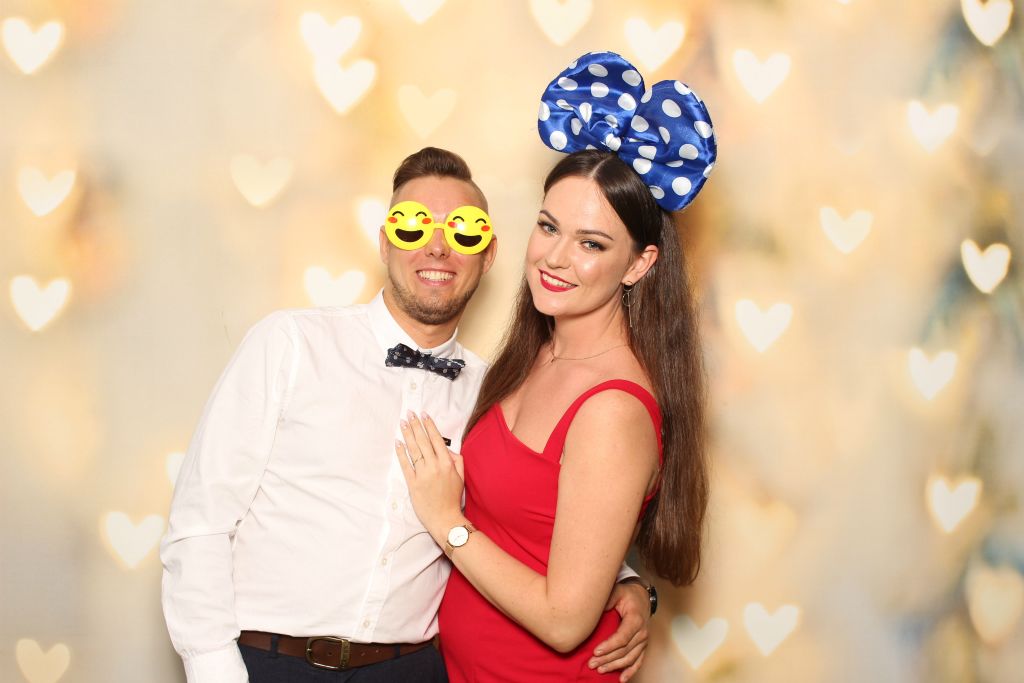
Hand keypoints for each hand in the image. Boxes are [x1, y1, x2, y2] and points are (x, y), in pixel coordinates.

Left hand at [395, 412, 464, 540]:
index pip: (437, 439)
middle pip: (423, 441)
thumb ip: (457, 460)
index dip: (429, 426)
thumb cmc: (453, 498)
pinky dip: (401, 453)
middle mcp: (435, 466)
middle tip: (410, 413)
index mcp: (447, 463)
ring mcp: (423, 475)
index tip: (424, 414)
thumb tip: (447, 449)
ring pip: (414, 450)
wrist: (445, 519)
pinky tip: (398, 443)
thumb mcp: (461, 477)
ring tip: (402, 423)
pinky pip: (406, 465)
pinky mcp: (413, 483)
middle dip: (416, 425)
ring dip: (408, 434)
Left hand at [589, 581, 649, 680]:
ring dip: (615, 666)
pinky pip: (638, 661)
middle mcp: (642, 632)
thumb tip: (591, 610)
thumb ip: (606, 600)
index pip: (623, 637)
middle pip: (624, 650)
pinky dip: (630, 671)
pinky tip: (622, 679)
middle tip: (592, 664)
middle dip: (607, 659)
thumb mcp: (616, 591)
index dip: (609, 646)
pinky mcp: (643, 646)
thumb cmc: (627, 595)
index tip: (596, 651)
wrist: (642, 596)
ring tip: (600, 670)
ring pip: (630, 658)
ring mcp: (644, 641)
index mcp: (635, 619)